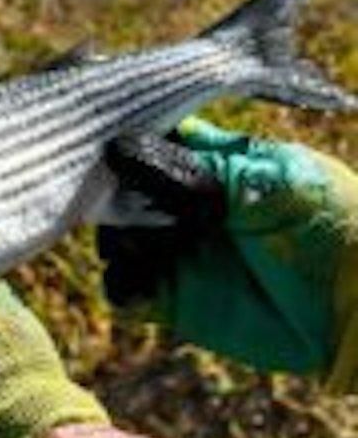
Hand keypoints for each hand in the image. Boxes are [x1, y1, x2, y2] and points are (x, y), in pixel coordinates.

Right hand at [99, 117, 357, 389]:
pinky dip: (122, 282)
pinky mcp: (168, 299)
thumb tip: (119, 148)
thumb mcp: (269, 180)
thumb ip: (195, 165)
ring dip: (116, 238)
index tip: (108, 141)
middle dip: (111, 192)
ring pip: (112, 235)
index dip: (124, 138)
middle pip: (117, 188)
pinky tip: (148, 281)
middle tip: (127, 201)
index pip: (148, 138)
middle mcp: (180, 204)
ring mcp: (172, 251)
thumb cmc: (330, 227)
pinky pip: (121, 288)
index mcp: (206, 162)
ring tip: (147, 245)